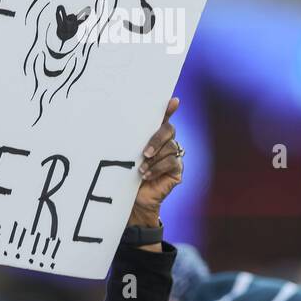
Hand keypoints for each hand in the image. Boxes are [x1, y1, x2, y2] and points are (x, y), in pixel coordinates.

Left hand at [129, 97, 182, 230]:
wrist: (133, 199)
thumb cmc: (127, 175)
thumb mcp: (127, 155)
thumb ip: (131, 140)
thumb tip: (122, 123)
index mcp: (154, 135)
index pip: (163, 117)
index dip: (169, 108)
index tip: (173, 101)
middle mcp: (167, 142)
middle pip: (169, 130)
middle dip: (156, 139)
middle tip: (144, 152)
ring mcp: (174, 156)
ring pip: (170, 148)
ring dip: (154, 159)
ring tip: (141, 169)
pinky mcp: (177, 170)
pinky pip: (172, 162)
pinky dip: (158, 168)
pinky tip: (147, 174)